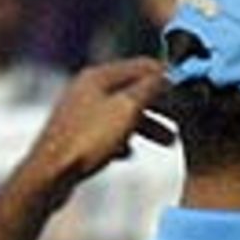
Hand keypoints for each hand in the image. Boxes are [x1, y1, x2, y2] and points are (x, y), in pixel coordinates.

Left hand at [19, 58, 175, 206]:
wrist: (51, 173)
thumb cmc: (87, 140)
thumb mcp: (127, 109)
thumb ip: (150, 89)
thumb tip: (167, 76)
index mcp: (98, 76)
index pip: (142, 66)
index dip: (167, 76)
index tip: (188, 88)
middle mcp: (87, 89)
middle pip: (133, 91)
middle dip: (161, 106)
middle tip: (183, 120)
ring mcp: (81, 113)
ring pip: (123, 114)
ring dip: (148, 126)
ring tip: (169, 142)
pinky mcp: (76, 136)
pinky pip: (109, 133)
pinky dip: (125, 140)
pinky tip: (130, 154)